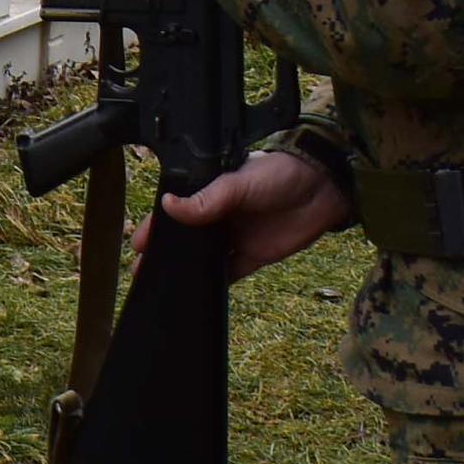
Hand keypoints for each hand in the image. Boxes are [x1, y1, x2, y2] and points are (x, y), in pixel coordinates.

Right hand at [137, 145, 351, 282]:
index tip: (138, 243)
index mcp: (211, 191)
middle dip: (166, 251)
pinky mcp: (254, 255)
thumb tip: (169, 206)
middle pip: (187, 237)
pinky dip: (216, 282)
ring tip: (164, 284)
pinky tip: (199, 291)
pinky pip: (230, 272)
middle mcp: (221, 215)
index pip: (177, 210)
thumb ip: (207, 198)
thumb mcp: (239, 182)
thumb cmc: (280, 173)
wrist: (324, 189)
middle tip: (142, 270)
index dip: (158, 226)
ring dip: (188, 268)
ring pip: (204, 256)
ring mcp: (237, 236)